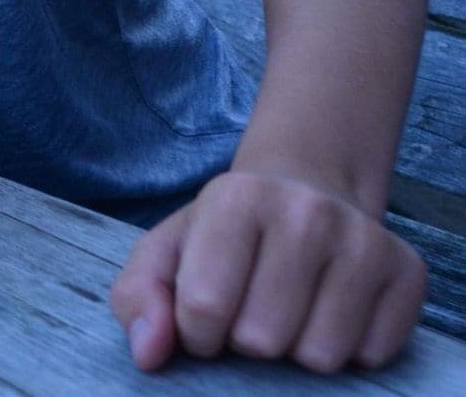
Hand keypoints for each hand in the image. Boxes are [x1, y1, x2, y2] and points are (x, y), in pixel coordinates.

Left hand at [109, 168, 426, 372]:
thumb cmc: (224, 234)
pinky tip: (330, 309)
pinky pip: (371, 355)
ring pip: (320, 356)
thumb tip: (148, 354)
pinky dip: (347, 349)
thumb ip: (139, 299)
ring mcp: (363, 239)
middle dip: (246, 339)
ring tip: (288, 309)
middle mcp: (306, 211)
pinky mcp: (407, 271)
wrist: (305, 189)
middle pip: (262, 339)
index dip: (197, 332)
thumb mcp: (166, 252)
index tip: (205, 312)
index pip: (203, 309)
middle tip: (251, 306)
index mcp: (235, 198)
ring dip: (295, 348)